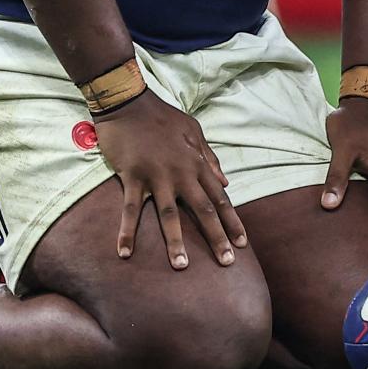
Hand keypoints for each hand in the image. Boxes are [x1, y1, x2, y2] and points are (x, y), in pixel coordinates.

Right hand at [97, 93, 244, 269]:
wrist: (129, 102)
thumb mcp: (193, 130)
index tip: (242, 243)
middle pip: (202, 210)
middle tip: (226, 262)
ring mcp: (156, 176)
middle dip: (216, 237)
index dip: (231, 221)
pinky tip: (125, 253)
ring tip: (181, 266)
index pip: (219, 197)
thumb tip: (226, 181)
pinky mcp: (132, 176)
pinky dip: (127, 231)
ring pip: (169, 215)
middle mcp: (180, 173)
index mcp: (196, 163)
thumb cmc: (162, 116)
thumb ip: (209, 157)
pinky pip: (130, 209)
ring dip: (175, 241)